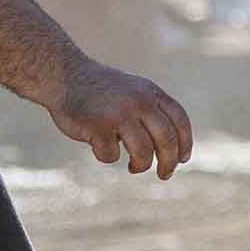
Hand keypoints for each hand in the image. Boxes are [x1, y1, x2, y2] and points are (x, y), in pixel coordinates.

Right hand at [47, 55, 193, 178]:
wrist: (64, 76)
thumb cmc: (100, 92)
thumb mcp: (133, 92)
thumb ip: (152, 112)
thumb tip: (172, 152)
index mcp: (151, 93)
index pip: (179, 120)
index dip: (185, 143)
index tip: (183, 159)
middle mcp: (139, 102)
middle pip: (167, 140)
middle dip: (169, 163)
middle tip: (165, 175)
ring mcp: (119, 114)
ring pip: (143, 152)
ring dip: (141, 165)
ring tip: (134, 167)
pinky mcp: (98, 126)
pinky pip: (111, 155)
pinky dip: (106, 156)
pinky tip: (99, 146)